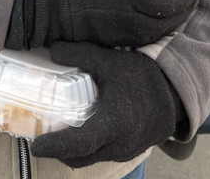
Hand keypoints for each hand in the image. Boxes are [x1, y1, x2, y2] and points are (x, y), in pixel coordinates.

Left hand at [32, 41, 185, 166]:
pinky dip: (86, 149)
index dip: (54, 146)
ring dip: (71, 151)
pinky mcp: (128, 151)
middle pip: (79, 159)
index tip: (35, 144)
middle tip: (39, 137)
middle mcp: (118, 145)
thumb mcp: (109, 62)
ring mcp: (124, 152)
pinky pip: (101, 155)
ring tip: (55, 132)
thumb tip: (52, 50)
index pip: (78, 144)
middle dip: (57, 152)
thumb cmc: (142, 77)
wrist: (175, 92)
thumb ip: (79, 55)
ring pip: (90, 159)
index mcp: (113, 125)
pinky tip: (79, 130)